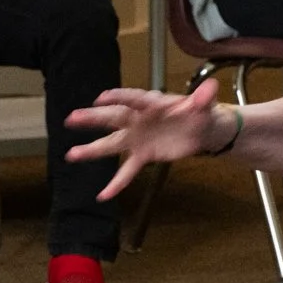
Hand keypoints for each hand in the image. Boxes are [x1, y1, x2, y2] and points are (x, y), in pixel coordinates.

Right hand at [64, 79, 227, 199]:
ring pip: (112, 144)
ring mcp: (138, 138)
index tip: (101, 98)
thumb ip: (204, 98)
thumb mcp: (205, 105)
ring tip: (71, 155)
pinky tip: (103, 195)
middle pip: (115, 118)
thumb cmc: (200, 112)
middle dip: (94, 119)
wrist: (202, 130)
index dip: (119, 97)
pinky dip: (116, 183)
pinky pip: (128, 170)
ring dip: (92, 150)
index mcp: (153, 103)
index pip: (134, 98)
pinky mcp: (143, 155)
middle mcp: (140, 120)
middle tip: (72, 118)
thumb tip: (211, 88)